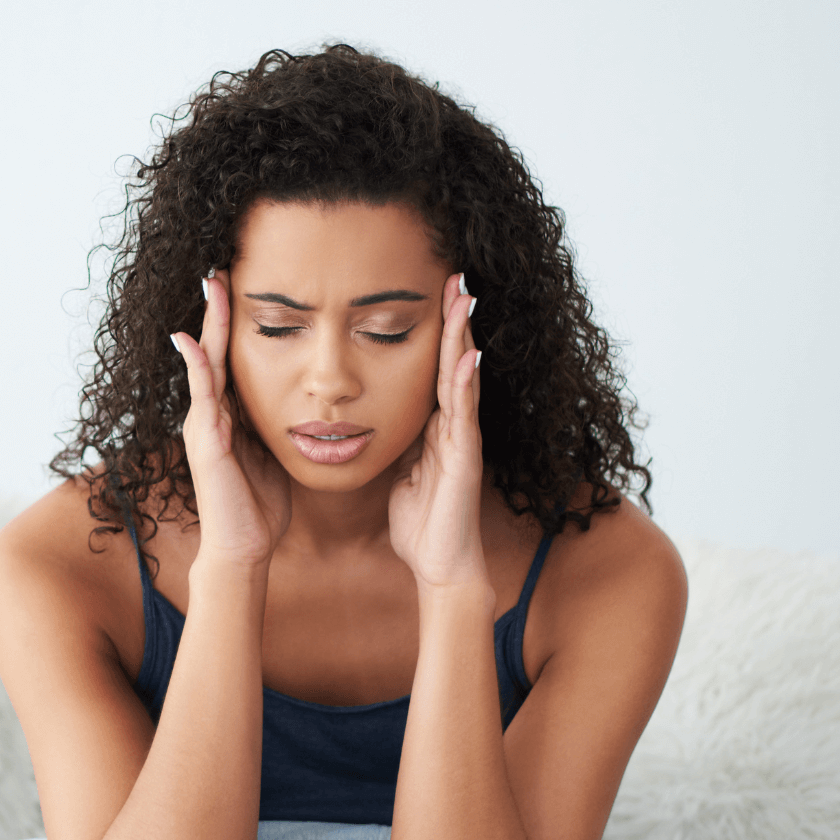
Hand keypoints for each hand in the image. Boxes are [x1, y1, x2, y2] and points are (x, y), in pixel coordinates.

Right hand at [172, 270, 291, 567]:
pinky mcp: (206, 441)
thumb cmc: (262, 507)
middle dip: (219, 309)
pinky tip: (190, 338)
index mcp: (233, 415)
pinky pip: (201, 394)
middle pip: (217, 349)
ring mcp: (205, 425)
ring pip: (207, 362)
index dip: (239, 323)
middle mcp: (213, 413)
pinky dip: (196, 365)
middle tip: (221, 267)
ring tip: (210, 284)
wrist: (245, 548)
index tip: (247, 285)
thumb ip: (280, 427)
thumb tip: (305, 406)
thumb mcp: (277, 454)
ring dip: (208, 322)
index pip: (235, 357)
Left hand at [388, 273, 485, 589]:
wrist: (439, 565)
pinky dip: (465, 384)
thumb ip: (393, 439)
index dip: (435, 330)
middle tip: (455, 274)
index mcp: (433, 425)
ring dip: (465, 337)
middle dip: (455, 318)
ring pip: (462, 377)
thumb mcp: (398, 469)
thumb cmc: (420, 522)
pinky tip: (468, 356)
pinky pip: (464, 415)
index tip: (431, 290)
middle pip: (452, 361)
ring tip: (465, 297)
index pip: (433, 366)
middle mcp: (452, 424)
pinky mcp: (465, 458)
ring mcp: (462, 438)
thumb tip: (371, 414)